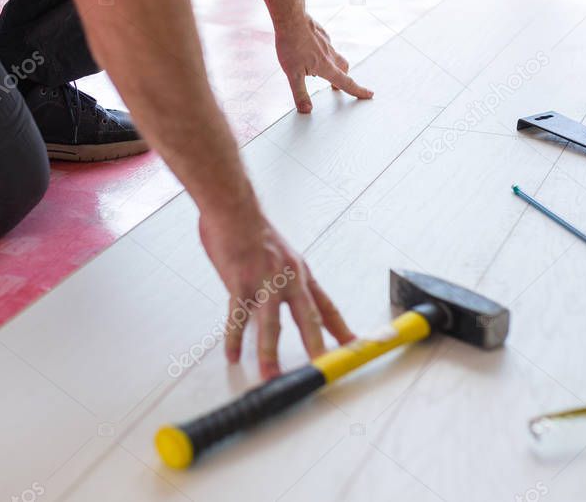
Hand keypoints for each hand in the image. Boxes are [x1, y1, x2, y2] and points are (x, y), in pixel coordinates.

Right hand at [199, 199, 353, 379]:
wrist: (235, 208)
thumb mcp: (279, 255)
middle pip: (308, 318)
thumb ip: (280, 282)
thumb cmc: (254, 230)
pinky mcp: (240, 282)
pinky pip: (237, 315)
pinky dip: (234, 337)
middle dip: (317, 347)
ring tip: (271, 376)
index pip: (326, 307)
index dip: (340, 329)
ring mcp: (264, 282)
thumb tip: (276, 303)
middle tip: (323, 370)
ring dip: (270, 353)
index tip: (352, 347)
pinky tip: (233, 354)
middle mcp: (289, 279)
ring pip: (271, 324)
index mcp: (301, 273)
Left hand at [275, 15, 372, 112]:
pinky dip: (323, 50)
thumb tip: (306, 110)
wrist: (290, 18)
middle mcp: (329, 54)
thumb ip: (300, 93)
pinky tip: (311, 49)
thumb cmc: (291, 44)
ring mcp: (326, 42)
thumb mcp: (292, 74)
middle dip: (344, 77)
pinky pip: (326, 44)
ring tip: (319, 68)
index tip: (369, 95)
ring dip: (333, 64)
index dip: (358, 91)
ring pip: (335, 55)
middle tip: (337, 86)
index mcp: (326, 66)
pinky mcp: (320, 33)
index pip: (345, 83)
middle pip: (344, 68)